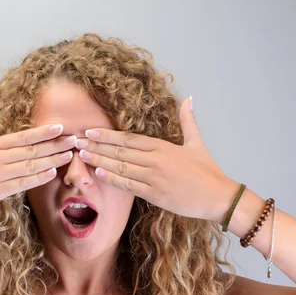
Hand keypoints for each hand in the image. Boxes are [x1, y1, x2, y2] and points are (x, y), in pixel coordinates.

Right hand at [0, 101, 75, 215]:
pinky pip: (22, 185)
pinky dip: (38, 179)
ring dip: (52, 161)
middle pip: (32, 151)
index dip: (43, 132)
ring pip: (31, 167)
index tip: (60, 127)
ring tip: (70, 155)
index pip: (22, 137)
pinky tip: (52, 173)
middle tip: (75, 140)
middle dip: (55, 145)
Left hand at [74, 97, 236, 221]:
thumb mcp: (197, 143)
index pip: (129, 139)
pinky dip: (113, 178)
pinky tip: (98, 172)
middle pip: (120, 151)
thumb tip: (189, 98)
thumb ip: (188, 121)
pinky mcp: (155, 194)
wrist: (218, 196)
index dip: (107, 135)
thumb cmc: (208, 171)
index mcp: (163, 146)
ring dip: (99, 160)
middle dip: (97, 145)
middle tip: (77, 141)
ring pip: (121, 167)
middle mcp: (156, 160)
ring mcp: (154, 178)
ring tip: (82, 155)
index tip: (90, 131)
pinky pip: (129, 185)